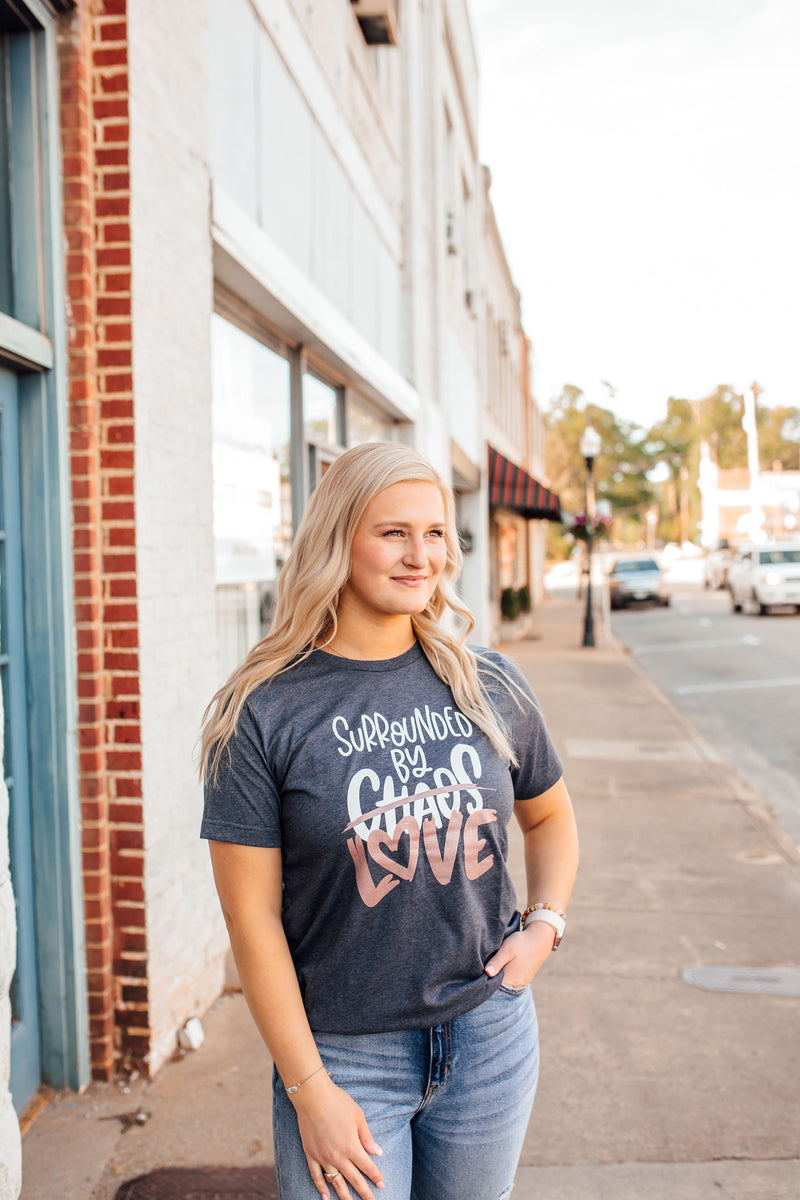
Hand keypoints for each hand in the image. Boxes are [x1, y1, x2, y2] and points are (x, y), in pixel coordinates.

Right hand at [291, 1071, 384, 1199]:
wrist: (312, 1097)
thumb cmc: (338, 1103)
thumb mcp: (358, 1117)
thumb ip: (367, 1137)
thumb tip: (377, 1152)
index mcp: (352, 1146)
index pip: (367, 1166)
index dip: (375, 1176)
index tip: (382, 1185)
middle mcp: (338, 1156)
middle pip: (354, 1179)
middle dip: (364, 1192)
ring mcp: (323, 1157)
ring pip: (336, 1182)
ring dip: (344, 1195)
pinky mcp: (311, 1155)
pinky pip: (316, 1176)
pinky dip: (321, 1188)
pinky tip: (326, 1197)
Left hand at [484, 922, 555, 988]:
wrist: (540, 939)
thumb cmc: (522, 943)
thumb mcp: (507, 949)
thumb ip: (497, 962)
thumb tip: (487, 973)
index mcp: (511, 980)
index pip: (493, 987)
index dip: (484, 981)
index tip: (478, 973)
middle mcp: (516, 984)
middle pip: (499, 987)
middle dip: (490, 979)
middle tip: (483, 968)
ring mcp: (521, 982)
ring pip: (505, 983)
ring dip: (498, 977)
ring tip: (492, 966)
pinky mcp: (524, 978)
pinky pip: (511, 980)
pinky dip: (505, 975)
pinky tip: (502, 966)